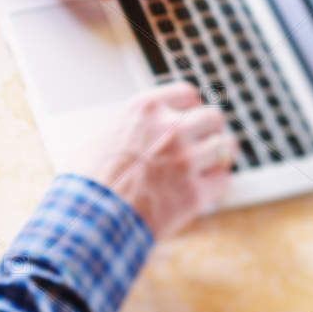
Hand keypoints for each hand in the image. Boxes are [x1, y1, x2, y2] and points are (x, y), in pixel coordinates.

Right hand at [82, 84, 234, 239]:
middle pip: (212, 117)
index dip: (191, 106)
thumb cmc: (88, 182)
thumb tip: (131, 133)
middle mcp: (170, 129)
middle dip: (209, 129)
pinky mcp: (195, 193)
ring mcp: (186, 160)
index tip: (191, 115)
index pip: (187, 93)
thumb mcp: (99, 139)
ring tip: (211, 164)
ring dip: (218, 156)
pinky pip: (223, 180)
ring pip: (224, 147)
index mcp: (145, 110)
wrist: (91, 218)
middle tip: (204, 141)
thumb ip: (126, 130)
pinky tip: (205, 188)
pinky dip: (216, 184)